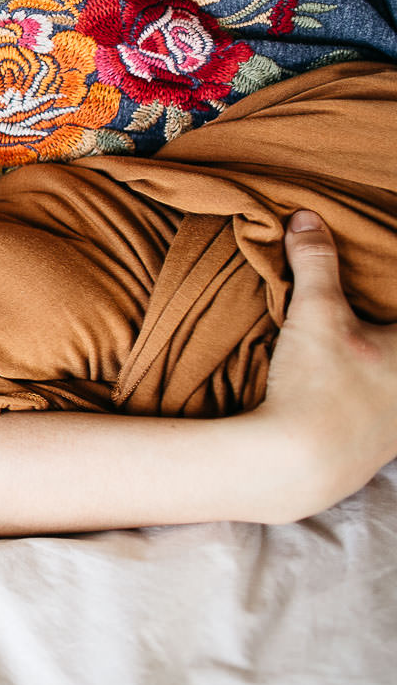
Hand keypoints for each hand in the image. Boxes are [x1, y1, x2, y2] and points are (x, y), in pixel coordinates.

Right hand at [248, 210, 396, 520]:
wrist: (297, 464)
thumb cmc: (318, 388)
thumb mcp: (315, 315)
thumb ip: (316, 263)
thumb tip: (306, 220)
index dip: (390, 286)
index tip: (385, 271)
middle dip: (381, 322)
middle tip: (370, 309)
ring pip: (396, 381)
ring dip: (382, 363)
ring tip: (362, 346)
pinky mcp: (386, 442)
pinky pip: (390, 406)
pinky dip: (377, 390)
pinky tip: (348, 383)